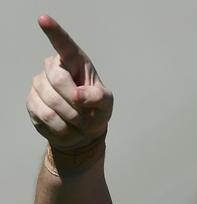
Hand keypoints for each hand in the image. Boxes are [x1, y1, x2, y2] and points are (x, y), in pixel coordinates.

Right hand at [27, 15, 112, 150]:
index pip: (63, 43)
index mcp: (73, 60)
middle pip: (59, 81)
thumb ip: (99, 97)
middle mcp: (53, 67)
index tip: (43, 19)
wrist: (82, 132)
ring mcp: (39, 84)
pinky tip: (68, 129)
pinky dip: (63, 130)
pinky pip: (46, 117)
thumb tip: (78, 96)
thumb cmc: (95, 110)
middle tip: (88, 118)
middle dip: (77, 105)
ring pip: (52, 103)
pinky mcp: (32, 102)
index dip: (53, 31)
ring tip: (80, 125)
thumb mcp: (106, 104)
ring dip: (72, 121)